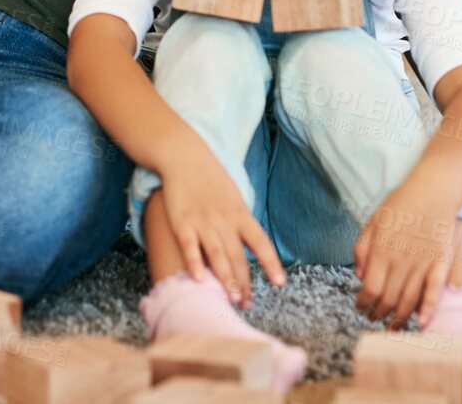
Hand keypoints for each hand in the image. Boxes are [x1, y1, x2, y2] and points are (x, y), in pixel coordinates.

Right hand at [157, 152, 284, 304]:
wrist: (183, 155)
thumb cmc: (210, 178)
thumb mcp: (233, 196)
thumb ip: (241, 221)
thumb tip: (251, 245)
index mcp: (240, 213)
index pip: (260, 242)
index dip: (271, 263)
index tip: (279, 283)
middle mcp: (224, 219)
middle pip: (238, 256)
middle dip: (244, 282)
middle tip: (246, 305)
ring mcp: (202, 221)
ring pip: (217, 254)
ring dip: (226, 278)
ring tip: (232, 299)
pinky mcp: (181, 221)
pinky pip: (189, 246)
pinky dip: (194, 263)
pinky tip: (198, 280)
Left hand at [354, 185, 459, 328]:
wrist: (433, 191)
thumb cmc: (399, 205)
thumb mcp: (372, 222)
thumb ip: (362, 249)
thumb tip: (360, 277)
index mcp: (382, 251)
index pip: (371, 289)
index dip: (364, 303)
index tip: (360, 308)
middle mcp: (402, 261)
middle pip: (389, 299)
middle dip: (379, 313)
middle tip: (373, 319)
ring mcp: (423, 264)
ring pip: (410, 300)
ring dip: (399, 318)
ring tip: (392, 327)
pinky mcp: (441, 263)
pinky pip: (435, 291)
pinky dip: (428, 309)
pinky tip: (421, 322)